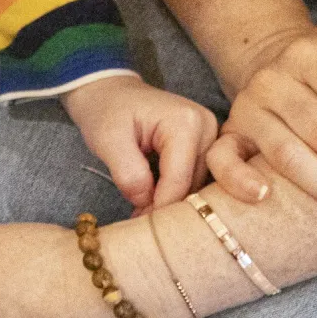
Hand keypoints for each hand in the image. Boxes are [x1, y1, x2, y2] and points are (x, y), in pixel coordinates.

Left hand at [60, 74, 219, 214]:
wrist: (110, 93)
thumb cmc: (106, 111)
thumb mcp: (107, 140)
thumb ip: (128, 174)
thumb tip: (146, 204)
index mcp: (186, 123)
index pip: (179, 181)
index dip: (158, 208)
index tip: (137, 224)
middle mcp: (208, 127)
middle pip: (192, 185)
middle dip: (164, 207)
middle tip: (137, 221)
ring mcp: (211, 135)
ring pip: (196, 185)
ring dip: (170, 201)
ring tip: (142, 211)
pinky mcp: (206, 144)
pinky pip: (194, 177)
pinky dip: (174, 191)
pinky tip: (153, 198)